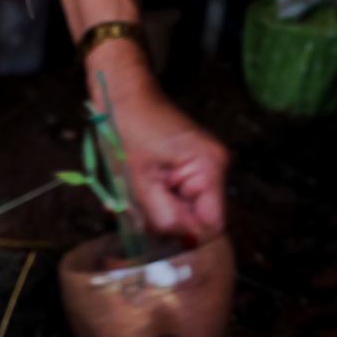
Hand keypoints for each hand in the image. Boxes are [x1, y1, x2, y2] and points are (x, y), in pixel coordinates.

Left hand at [86, 39, 227, 240]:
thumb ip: (162, 215)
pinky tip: (135, 190)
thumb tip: (181, 244)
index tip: (154, 229)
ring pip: (184, 208)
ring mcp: (203, 164)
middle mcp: (214, 166)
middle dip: (165, 221)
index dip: (184, 235)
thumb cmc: (128, 126)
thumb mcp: (139, 179)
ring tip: (129, 198)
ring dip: (156, 211)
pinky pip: (177, 194)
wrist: (122, 92)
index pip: (212, 224)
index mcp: (209, 167)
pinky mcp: (189, 164)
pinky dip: (156, 198)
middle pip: (197, 217)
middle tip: (133, 213)